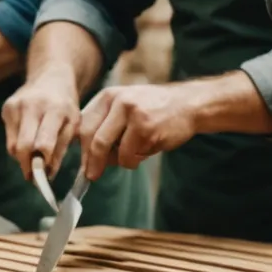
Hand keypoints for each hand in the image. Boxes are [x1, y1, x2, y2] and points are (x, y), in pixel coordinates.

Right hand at [2, 69, 80, 175]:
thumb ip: (61, 149)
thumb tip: (48, 173)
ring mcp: (16, 105)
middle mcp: (33, 106)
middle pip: (23, 147)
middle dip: (28, 166)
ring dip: (23, 157)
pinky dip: (19, 145)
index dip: (42, 164)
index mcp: (55, 109)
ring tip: (35, 156)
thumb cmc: (66, 105)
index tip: (44, 177)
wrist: (52, 77)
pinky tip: (29, 138)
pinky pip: (10, 138)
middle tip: (34, 177)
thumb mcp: (73, 124)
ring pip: (14, 146)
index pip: (43, 143)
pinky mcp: (7, 108)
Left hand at [79, 84, 198, 179]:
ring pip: (114, 153)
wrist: (189, 104)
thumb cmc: (155, 110)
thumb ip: (106, 123)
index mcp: (108, 95)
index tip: (83, 164)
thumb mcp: (125, 106)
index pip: (84, 126)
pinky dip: (139, 159)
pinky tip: (151, 145)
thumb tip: (86, 155)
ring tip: (139, 149)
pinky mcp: (146, 128)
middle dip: (92, 163)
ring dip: (124, 160)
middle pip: (94, 140)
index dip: (81, 149)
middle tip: (92, 175)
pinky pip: (132, 157)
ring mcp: (133, 114)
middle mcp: (118, 101)